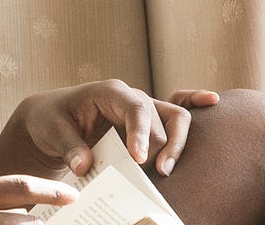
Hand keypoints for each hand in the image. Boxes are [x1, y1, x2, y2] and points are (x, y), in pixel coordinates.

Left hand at [16, 80, 218, 176]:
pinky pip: (176, 108)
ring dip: (176, 143)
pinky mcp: (146, 121)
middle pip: (159, 120)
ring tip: (165, 171)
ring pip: (175, 118)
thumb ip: (69, 146)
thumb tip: (85, 164)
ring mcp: (142, 108)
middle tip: (151, 172)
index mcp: (109, 92)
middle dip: (158, 147)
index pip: (135, 108)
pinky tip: (213, 101)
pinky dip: (195, 101)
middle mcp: (131, 97)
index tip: (139, 159)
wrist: (51, 117)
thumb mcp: (51, 130)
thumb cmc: (50, 119)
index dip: (141, 133)